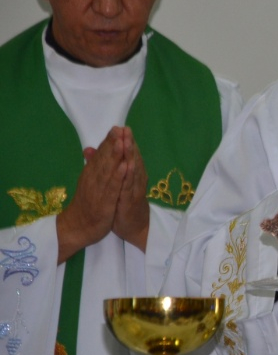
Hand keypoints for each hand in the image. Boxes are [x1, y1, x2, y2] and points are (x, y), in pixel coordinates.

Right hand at [56, 127, 125, 262]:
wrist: (77, 227)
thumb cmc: (87, 203)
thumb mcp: (88, 182)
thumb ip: (91, 165)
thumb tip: (89, 148)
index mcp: (91, 173)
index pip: (101, 154)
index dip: (109, 141)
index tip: (118, 127)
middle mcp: (94, 179)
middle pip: (104, 158)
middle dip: (113, 143)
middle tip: (120, 128)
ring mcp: (99, 190)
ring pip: (108, 170)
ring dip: (115, 156)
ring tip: (122, 141)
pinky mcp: (104, 202)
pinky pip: (112, 188)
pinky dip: (117, 177)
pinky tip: (124, 167)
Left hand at [113, 128, 148, 250]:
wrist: (135, 227)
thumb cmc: (124, 204)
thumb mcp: (114, 185)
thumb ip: (107, 167)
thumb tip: (92, 151)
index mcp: (131, 175)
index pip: (127, 155)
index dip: (124, 142)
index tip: (119, 127)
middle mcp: (136, 180)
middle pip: (133, 159)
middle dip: (129, 144)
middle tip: (126, 129)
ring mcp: (135, 190)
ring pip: (134, 170)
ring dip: (131, 156)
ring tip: (128, 142)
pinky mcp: (132, 201)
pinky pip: (130, 187)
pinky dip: (130, 176)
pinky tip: (128, 165)